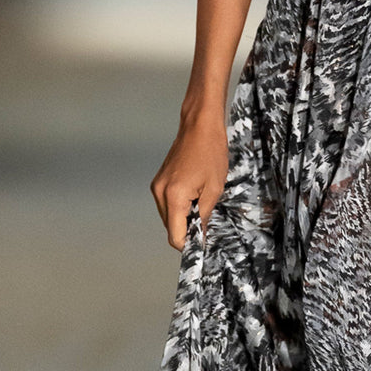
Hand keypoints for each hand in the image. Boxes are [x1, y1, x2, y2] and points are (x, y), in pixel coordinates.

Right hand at [150, 109, 228, 250]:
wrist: (199, 125)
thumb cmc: (210, 152)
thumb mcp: (214, 188)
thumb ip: (204, 215)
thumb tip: (199, 235)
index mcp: (173, 197)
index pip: (175, 236)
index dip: (190, 244)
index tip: (203, 244)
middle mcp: (160, 193)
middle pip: (171, 228)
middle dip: (188, 230)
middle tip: (207, 221)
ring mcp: (157, 186)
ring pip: (169, 216)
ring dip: (184, 218)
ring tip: (202, 203)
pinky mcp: (159, 181)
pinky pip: (168, 204)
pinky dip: (180, 206)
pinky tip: (195, 195)